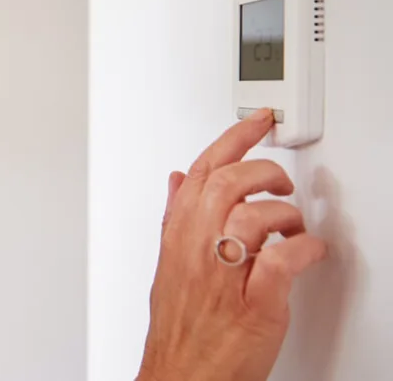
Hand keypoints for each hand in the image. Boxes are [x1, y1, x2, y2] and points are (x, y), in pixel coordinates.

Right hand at [137, 108, 327, 380]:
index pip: (202, 172)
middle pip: (228, 184)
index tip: (257, 122)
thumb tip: (179, 180)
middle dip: (264, 172)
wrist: (181, 378)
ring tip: (293, 226)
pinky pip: (281, 262)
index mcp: (178, 239)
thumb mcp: (168, 265)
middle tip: (281, 182)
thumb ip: (176, 219)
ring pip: (253, 217)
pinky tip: (308, 251)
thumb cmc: (180, 329)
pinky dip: (303, 249)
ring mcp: (225, 278)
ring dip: (285, 214)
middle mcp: (198, 253)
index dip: (232, 140)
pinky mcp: (255, 306)